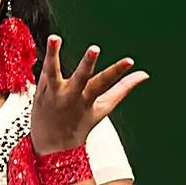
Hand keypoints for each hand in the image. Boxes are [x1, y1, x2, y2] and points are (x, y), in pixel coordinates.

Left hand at [30, 37, 150, 155]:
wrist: (52, 147)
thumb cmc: (79, 125)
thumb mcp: (103, 108)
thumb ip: (122, 89)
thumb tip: (144, 75)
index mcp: (88, 100)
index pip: (106, 83)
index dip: (118, 72)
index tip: (129, 61)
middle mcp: (72, 97)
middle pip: (81, 78)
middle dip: (88, 64)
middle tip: (94, 49)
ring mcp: (54, 93)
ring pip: (54, 71)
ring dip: (54, 54)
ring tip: (55, 37)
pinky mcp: (41, 90)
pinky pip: (44, 71)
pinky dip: (47, 57)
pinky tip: (51, 40)